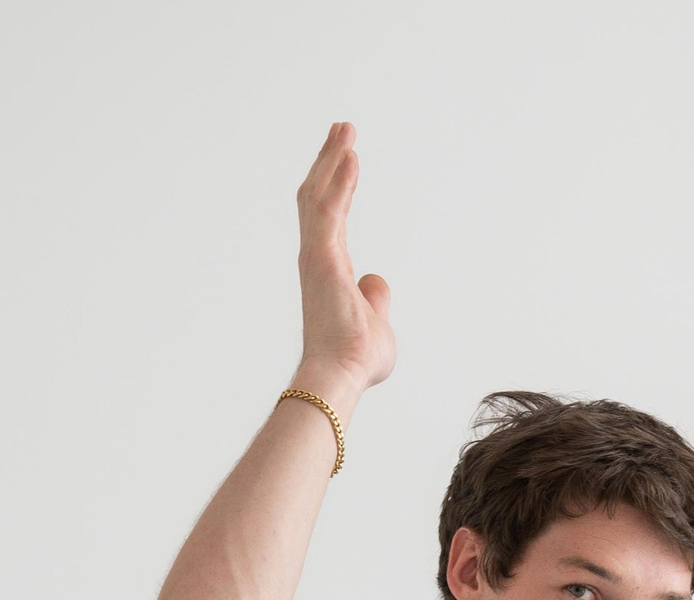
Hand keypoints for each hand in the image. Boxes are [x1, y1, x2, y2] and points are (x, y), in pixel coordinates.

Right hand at [293, 122, 393, 410]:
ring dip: (332, 160)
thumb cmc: (356, 359)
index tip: (348, 159)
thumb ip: (375, 299)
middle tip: (342, 129)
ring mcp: (316, 256)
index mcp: (329, 270)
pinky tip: (350, 156)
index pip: (331, 217)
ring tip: (345, 129)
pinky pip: (330, 210)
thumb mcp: (376, 323)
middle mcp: (317, 257)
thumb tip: (377, 282)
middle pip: (318, 196)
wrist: (340, 376)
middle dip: (329, 160)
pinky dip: (340, 182)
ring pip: (320, 195)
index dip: (339, 186)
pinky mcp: (322, 257)